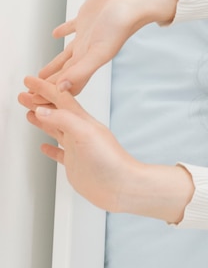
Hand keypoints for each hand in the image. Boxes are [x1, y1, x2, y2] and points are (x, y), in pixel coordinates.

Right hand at [18, 76, 193, 221]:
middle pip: (56, 113)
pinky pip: (59, 153)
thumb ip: (65, 120)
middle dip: (39, 103)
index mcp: (83, 122)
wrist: (122, 187)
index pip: (60, 100)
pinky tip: (44, 147)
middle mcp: (80, 133)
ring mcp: (78, 149)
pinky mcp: (76, 165)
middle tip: (24, 95)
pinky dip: (50, 148)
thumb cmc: (111, 162)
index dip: (45, 89)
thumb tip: (43, 110)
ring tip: (29, 112)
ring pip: (56, 130)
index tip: (30, 80)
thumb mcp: (87, 134)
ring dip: (42, 121)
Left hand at [39, 0, 177, 94]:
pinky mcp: (87, 19)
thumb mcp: (99, 51)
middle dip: (50, 84)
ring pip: (66, 55)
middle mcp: (88, 50)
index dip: (52, 95)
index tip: (38, 103)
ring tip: (42, 74)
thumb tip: (62, 89)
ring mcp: (87, 35)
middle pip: (65, 72)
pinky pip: (71, 28)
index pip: (69, 84)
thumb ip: (81, 71)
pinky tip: (56, 33)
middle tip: (36, 93)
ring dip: (54, 65)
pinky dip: (62, 32)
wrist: (135, 0)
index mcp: (90, 60)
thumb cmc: (122, 25)